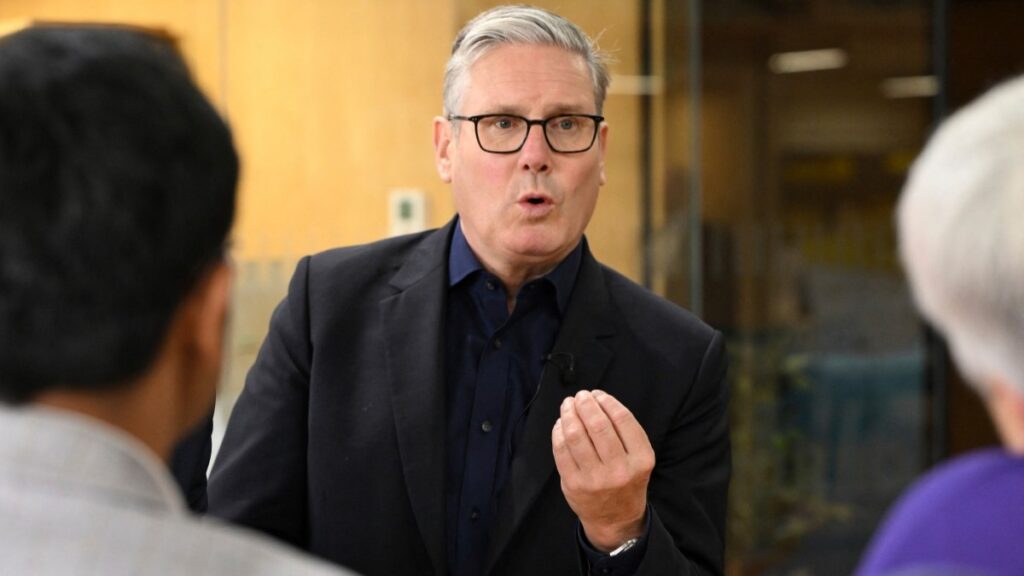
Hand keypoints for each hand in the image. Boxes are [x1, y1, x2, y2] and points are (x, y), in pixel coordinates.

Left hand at [552, 389, 654, 551]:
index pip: (622, 419)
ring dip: (569, 414)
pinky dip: (558, 431)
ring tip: (568, 405)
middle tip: (580, 396)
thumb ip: (624, 432)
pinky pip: (561, 450)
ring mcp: (595, 479)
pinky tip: (561, 424)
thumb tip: (596, 400)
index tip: (597, 394)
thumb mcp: (639, 458)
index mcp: (641, 459)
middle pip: (597, 425)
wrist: (615, 518)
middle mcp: (619, 470)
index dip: (606, 401)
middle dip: (585, 404)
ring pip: (576, 435)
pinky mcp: (573, 484)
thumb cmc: (626, 480)